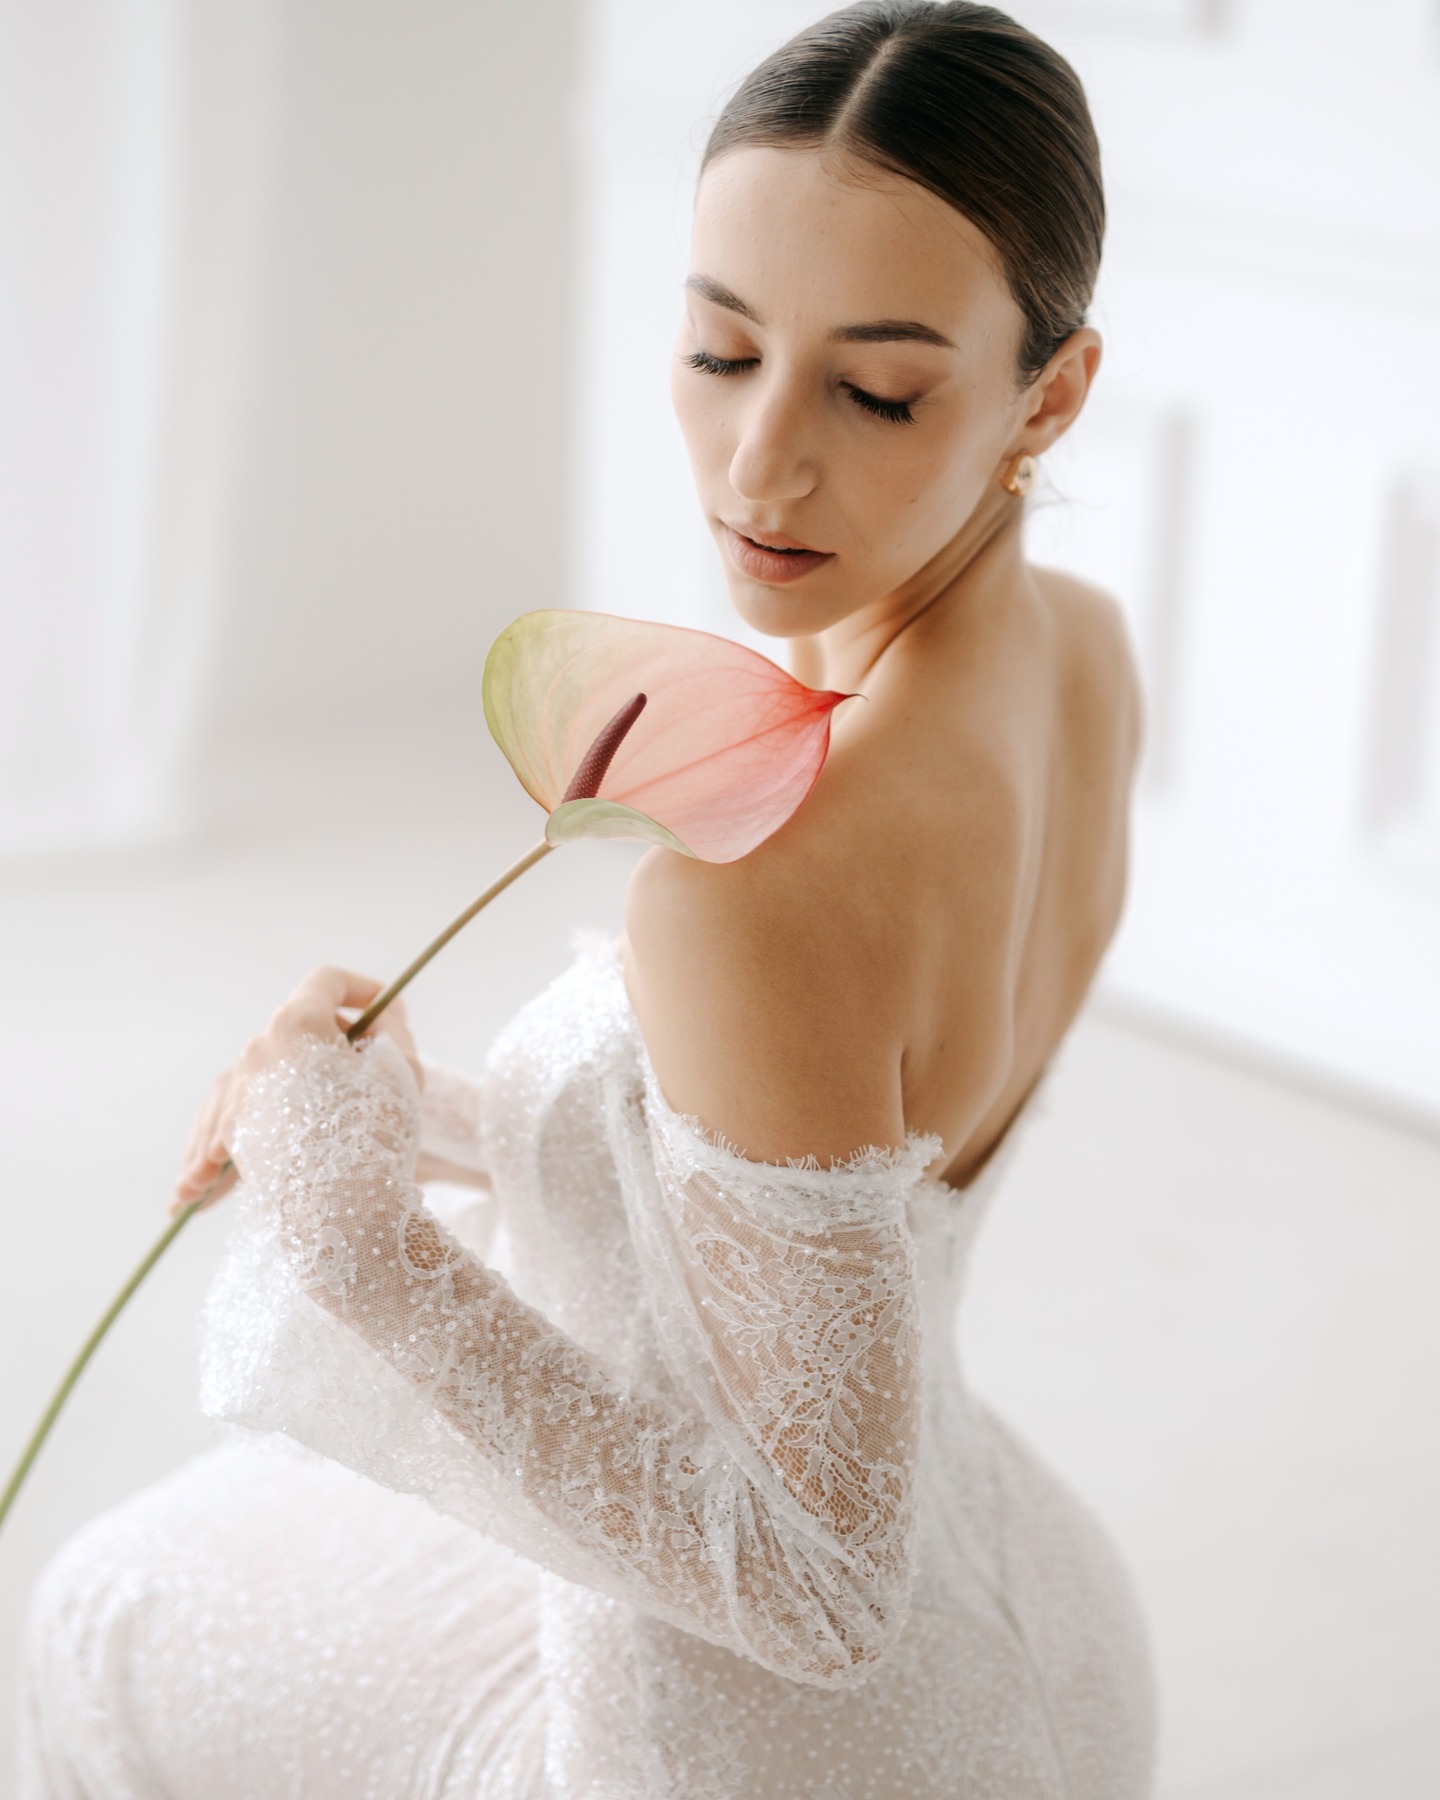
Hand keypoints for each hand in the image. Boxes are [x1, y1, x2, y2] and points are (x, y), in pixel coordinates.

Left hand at [169, 966, 423, 1217]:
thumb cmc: (377, 1132)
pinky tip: (252, 1141)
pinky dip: (255, 1117)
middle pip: (296, 1028)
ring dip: (296, 1074)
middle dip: (332, 1038)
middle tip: (370, 1062)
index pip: (326, 983)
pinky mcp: (234, 1133)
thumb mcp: (402, 1067)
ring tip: (326, 1097)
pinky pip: (240, 1115)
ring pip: (263, 1070)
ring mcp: (240, 1093)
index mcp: (297, 1023)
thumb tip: (381, 1013)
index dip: (360, 988)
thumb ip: (392, 1028)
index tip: (386, 1008)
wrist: (339, 1212)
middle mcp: (257, 1051)